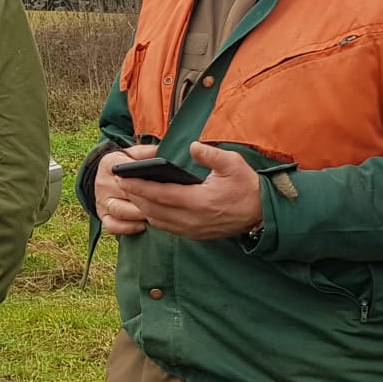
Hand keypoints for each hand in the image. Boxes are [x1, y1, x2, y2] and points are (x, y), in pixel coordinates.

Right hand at [94, 145, 154, 235]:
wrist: (108, 175)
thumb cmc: (127, 163)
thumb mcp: (133, 153)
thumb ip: (146, 152)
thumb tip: (162, 152)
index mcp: (109, 164)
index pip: (122, 170)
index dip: (141, 178)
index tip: (157, 183)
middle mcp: (102, 183)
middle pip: (124, 194)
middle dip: (145, 200)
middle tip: (164, 204)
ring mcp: (101, 201)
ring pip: (119, 211)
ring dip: (138, 215)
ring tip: (155, 215)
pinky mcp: (102, 215)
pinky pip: (112, 226)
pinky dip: (127, 228)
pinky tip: (142, 226)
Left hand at [111, 142, 263, 240]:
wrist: (262, 214)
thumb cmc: (246, 186)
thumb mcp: (233, 164)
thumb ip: (211, 155)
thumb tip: (193, 146)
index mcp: (199, 201)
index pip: (160, 194)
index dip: (139, 187)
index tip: (123, 178)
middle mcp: (192, 219)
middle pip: (153, 210)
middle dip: (135, 196)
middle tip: (120, 183)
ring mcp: (193, 230)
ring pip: (158, 221)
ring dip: (142, 208)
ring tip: (131, 193)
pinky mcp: (195, 235)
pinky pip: (167, 228)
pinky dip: (154, 217)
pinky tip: (148, 206)